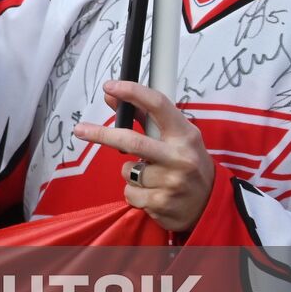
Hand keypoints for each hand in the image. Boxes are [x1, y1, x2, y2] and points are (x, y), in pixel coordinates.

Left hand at [72, 80, 215, 231]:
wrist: (210, 205)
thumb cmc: (187, 163)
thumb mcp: (174, 137)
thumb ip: (143, 116)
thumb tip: (111, 95)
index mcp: (185, 135)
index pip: (158, 105)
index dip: (132, 92)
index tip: (109, 86)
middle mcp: (180, 157)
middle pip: (131, 140)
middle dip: (101, 134)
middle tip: (80, 129)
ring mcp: (172, 181)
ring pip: (127, 170)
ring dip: (131, 173)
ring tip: (153, 177)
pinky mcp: (161, 203)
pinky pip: (129, 193)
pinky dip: (134, 193)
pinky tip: (153, 193)